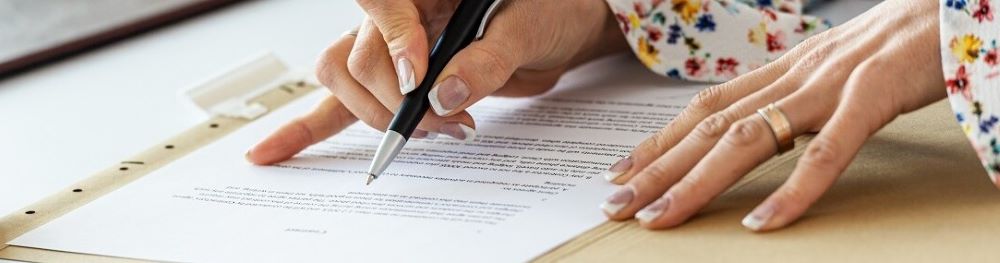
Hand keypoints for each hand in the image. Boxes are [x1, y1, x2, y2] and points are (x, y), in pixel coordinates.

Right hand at [247, 1, 626, 164]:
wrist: (559, 30)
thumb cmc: (544, 11)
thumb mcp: (525, 26)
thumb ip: (486, 60)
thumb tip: (445, 95)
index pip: (381, 5)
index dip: (394, 45)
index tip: (419, 83)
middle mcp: (399, 14)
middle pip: (358, 57)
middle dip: (398, 103)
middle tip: (449, 123)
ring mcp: (390, 46)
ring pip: (345, 81)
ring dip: (380, 118)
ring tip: (431, 134)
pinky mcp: (393, 82)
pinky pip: (340, 102)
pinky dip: (309, 129)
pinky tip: (275, 151)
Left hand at [600, 0, 945, 231]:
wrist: (964, 0)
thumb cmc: (908, 38)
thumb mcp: (842, 68)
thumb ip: (803, 96)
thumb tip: (770, 127)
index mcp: (788, 69)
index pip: (707, 108)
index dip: (660, 140)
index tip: (623, 170)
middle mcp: (796, 75)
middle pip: (710, 128)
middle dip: (657, 168)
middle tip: (616, 204)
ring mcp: (831, 84)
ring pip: (747, 139)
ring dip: (696, 182)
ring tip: (660, 217)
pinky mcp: (873, 95)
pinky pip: (825, 152)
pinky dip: (792, 192)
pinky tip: (761, 224)